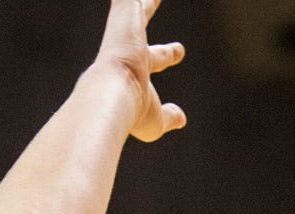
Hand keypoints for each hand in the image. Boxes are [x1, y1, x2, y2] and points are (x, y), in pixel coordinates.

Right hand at [96, 0, 186, 143]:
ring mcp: (126, 24)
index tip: (179, 50)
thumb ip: (169, 117)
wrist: (113, 94)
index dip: (168, 53)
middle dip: (149, 6)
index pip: (155, 56)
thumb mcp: (156, 120)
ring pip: (135, 0)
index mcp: (136, 69)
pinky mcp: (124, 10)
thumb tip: (180, 118)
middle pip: (141, 17)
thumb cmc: (133, 111)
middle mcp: (128, 43)